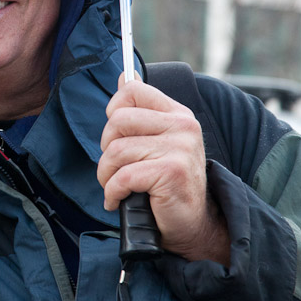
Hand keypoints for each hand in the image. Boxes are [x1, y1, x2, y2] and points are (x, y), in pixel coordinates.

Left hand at [98, 72, 229, 264]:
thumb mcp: (157, 141)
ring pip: (116, 151)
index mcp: (177, 114)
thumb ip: (141, 109)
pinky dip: (112, 193)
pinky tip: (118, 200)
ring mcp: (179, 148)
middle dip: (106, 149)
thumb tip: (124, 75)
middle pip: (118, 120)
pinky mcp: (171, 172)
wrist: (193, 225)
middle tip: (116, 168)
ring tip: (117, 187)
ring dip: (107, 175)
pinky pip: (123, 176)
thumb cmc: (168, 183)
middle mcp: (182, 126)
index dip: (114, 111)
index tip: (116, 135)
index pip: (132, 90)